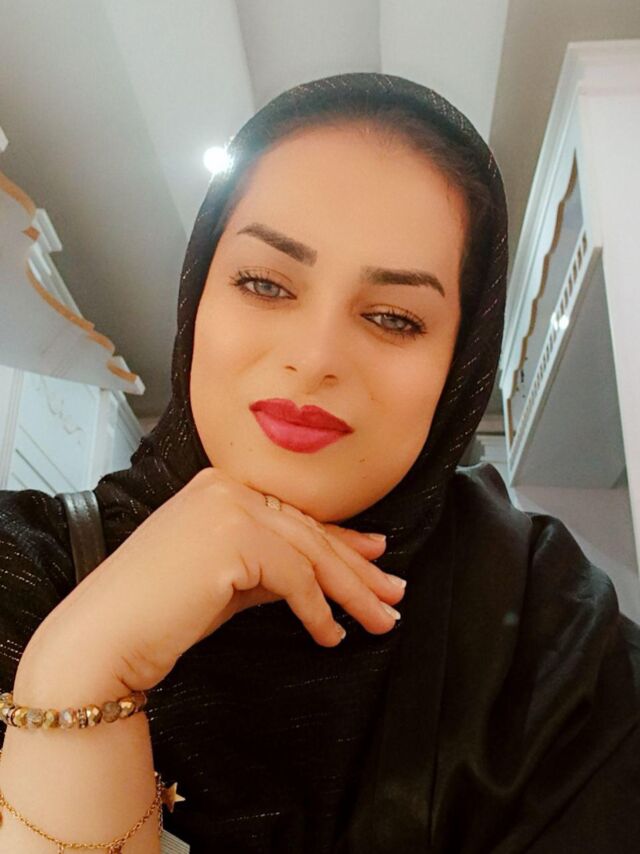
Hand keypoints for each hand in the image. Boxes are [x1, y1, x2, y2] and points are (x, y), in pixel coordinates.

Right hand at [31, 467, 405, 694]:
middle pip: (309, 533)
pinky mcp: (232, 539)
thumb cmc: (159, 612)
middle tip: (392, 597)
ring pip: (310, 553)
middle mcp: (227, 488)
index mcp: (222, 488)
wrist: (105, 635)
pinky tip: (329, 635)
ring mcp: (229, 508)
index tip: (376, 557)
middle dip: (357, 570)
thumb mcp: (228, 580)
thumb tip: (322, 578)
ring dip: (350, 593)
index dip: (341, 540)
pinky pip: (293, 578)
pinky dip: (317, 611)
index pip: (295, 517)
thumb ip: (271, 567)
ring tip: (379, 621)